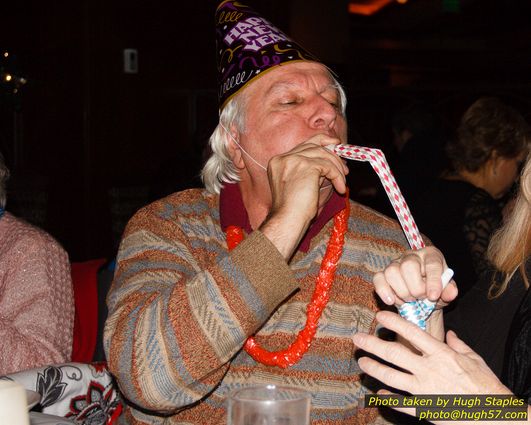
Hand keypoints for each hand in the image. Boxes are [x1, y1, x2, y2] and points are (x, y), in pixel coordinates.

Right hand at [267, 134, 348, 225]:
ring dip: (337, 168)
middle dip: (332, 154)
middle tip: (344, 167)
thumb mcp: (299, 184)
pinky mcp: (306, 166)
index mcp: (278, 162)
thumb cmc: (293, 210)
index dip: (321, 142)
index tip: (335, 144)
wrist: (288, 220)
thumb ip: (308, 169)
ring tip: (342, 181)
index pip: (303, 144)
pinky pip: (328, 166)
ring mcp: (294, 160)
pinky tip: (340, 188)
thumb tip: (331, 160)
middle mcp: (284, 158)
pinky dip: (338, 177)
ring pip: (323, 154)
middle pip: (313, 144)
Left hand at [353, 311, 515, 423]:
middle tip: (357, 339)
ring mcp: (425, 390)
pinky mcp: (426, 408)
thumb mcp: (475, 359)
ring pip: (392, 377)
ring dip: (375, 369)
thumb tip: (451, 335)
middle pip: (395, 354)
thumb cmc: (487, 386)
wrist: (495, 416)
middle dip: (373, 345)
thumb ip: (459, 345)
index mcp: (441, 354)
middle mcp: (430, 369)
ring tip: (362, 362)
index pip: (412, 333)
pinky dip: (388, 400)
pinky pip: (402, 403)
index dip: (394, 323)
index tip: (379, 316)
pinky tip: (377, 396)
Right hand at [373, 246, 457, 308]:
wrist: (420, 300)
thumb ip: (449, 292)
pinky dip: (384, 291)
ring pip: (392, 272)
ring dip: (401, 291)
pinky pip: (378, 278)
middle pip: (409, 266)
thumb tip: (450, 292)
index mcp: (431, 255)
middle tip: (421, 299)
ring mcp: (395, 263)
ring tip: (410, 301)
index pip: (432, 263)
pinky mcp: (382, 273)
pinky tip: (392, 301)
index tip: (433, 296)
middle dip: (415, 287)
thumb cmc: (434, 292)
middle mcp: (412, 255)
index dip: (433, 280)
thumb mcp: (446, 293)